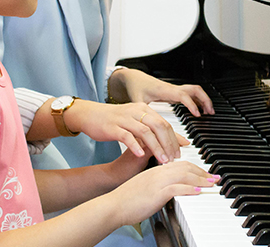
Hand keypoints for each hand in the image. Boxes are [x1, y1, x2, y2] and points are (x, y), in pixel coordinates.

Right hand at [67, 100, 186, 163]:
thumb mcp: (135, 122)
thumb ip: (153, 130)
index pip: (164, 123)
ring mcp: (124, 119)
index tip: (180, 152)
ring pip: (145, 132)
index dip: (174, 138)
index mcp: (143, 109)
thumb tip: (176, 141)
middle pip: (158, 126)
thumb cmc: (114, 120)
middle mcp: (135, 112)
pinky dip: (135, 145)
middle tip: (174, 158)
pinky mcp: (112, 127)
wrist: (89, 115)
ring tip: (163, 160)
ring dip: (156, 147)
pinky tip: (140, 155)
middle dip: (168, 144)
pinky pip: (126, 136)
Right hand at [108, 160, 218, 225]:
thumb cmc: (127, 199)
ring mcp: (157, 181)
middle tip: (214, 177)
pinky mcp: (156, 192)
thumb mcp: (145, 187)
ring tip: (211, 183)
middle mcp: (158, 173)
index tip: (205, 173)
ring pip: (184, 175)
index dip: (195, 168)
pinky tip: (198, 191)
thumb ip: (158, 184)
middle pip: (185, 167)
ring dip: (201, 179)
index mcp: (155, 170)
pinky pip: (177, 188)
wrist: (113, 205)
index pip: (180, 164)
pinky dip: (190, 189)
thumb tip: (170, 189)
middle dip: (202, 172)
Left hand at [110, 68, 213, 116]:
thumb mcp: (137, 101)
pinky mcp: (174, 92)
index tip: (198, 115)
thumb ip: (142, 114)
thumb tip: (145, 129)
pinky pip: (190, 94)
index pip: (183, 95)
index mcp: (165, 91)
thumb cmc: (136, 88)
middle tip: (210, 113)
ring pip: (195, 90)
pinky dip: (198, 100)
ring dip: (204, 99)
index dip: (192, 105)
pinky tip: (199, 110)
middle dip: (205, 100)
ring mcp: (174, 90)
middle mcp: (172, 89)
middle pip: (195, 89)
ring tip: (209, 112)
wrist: (133, 78)